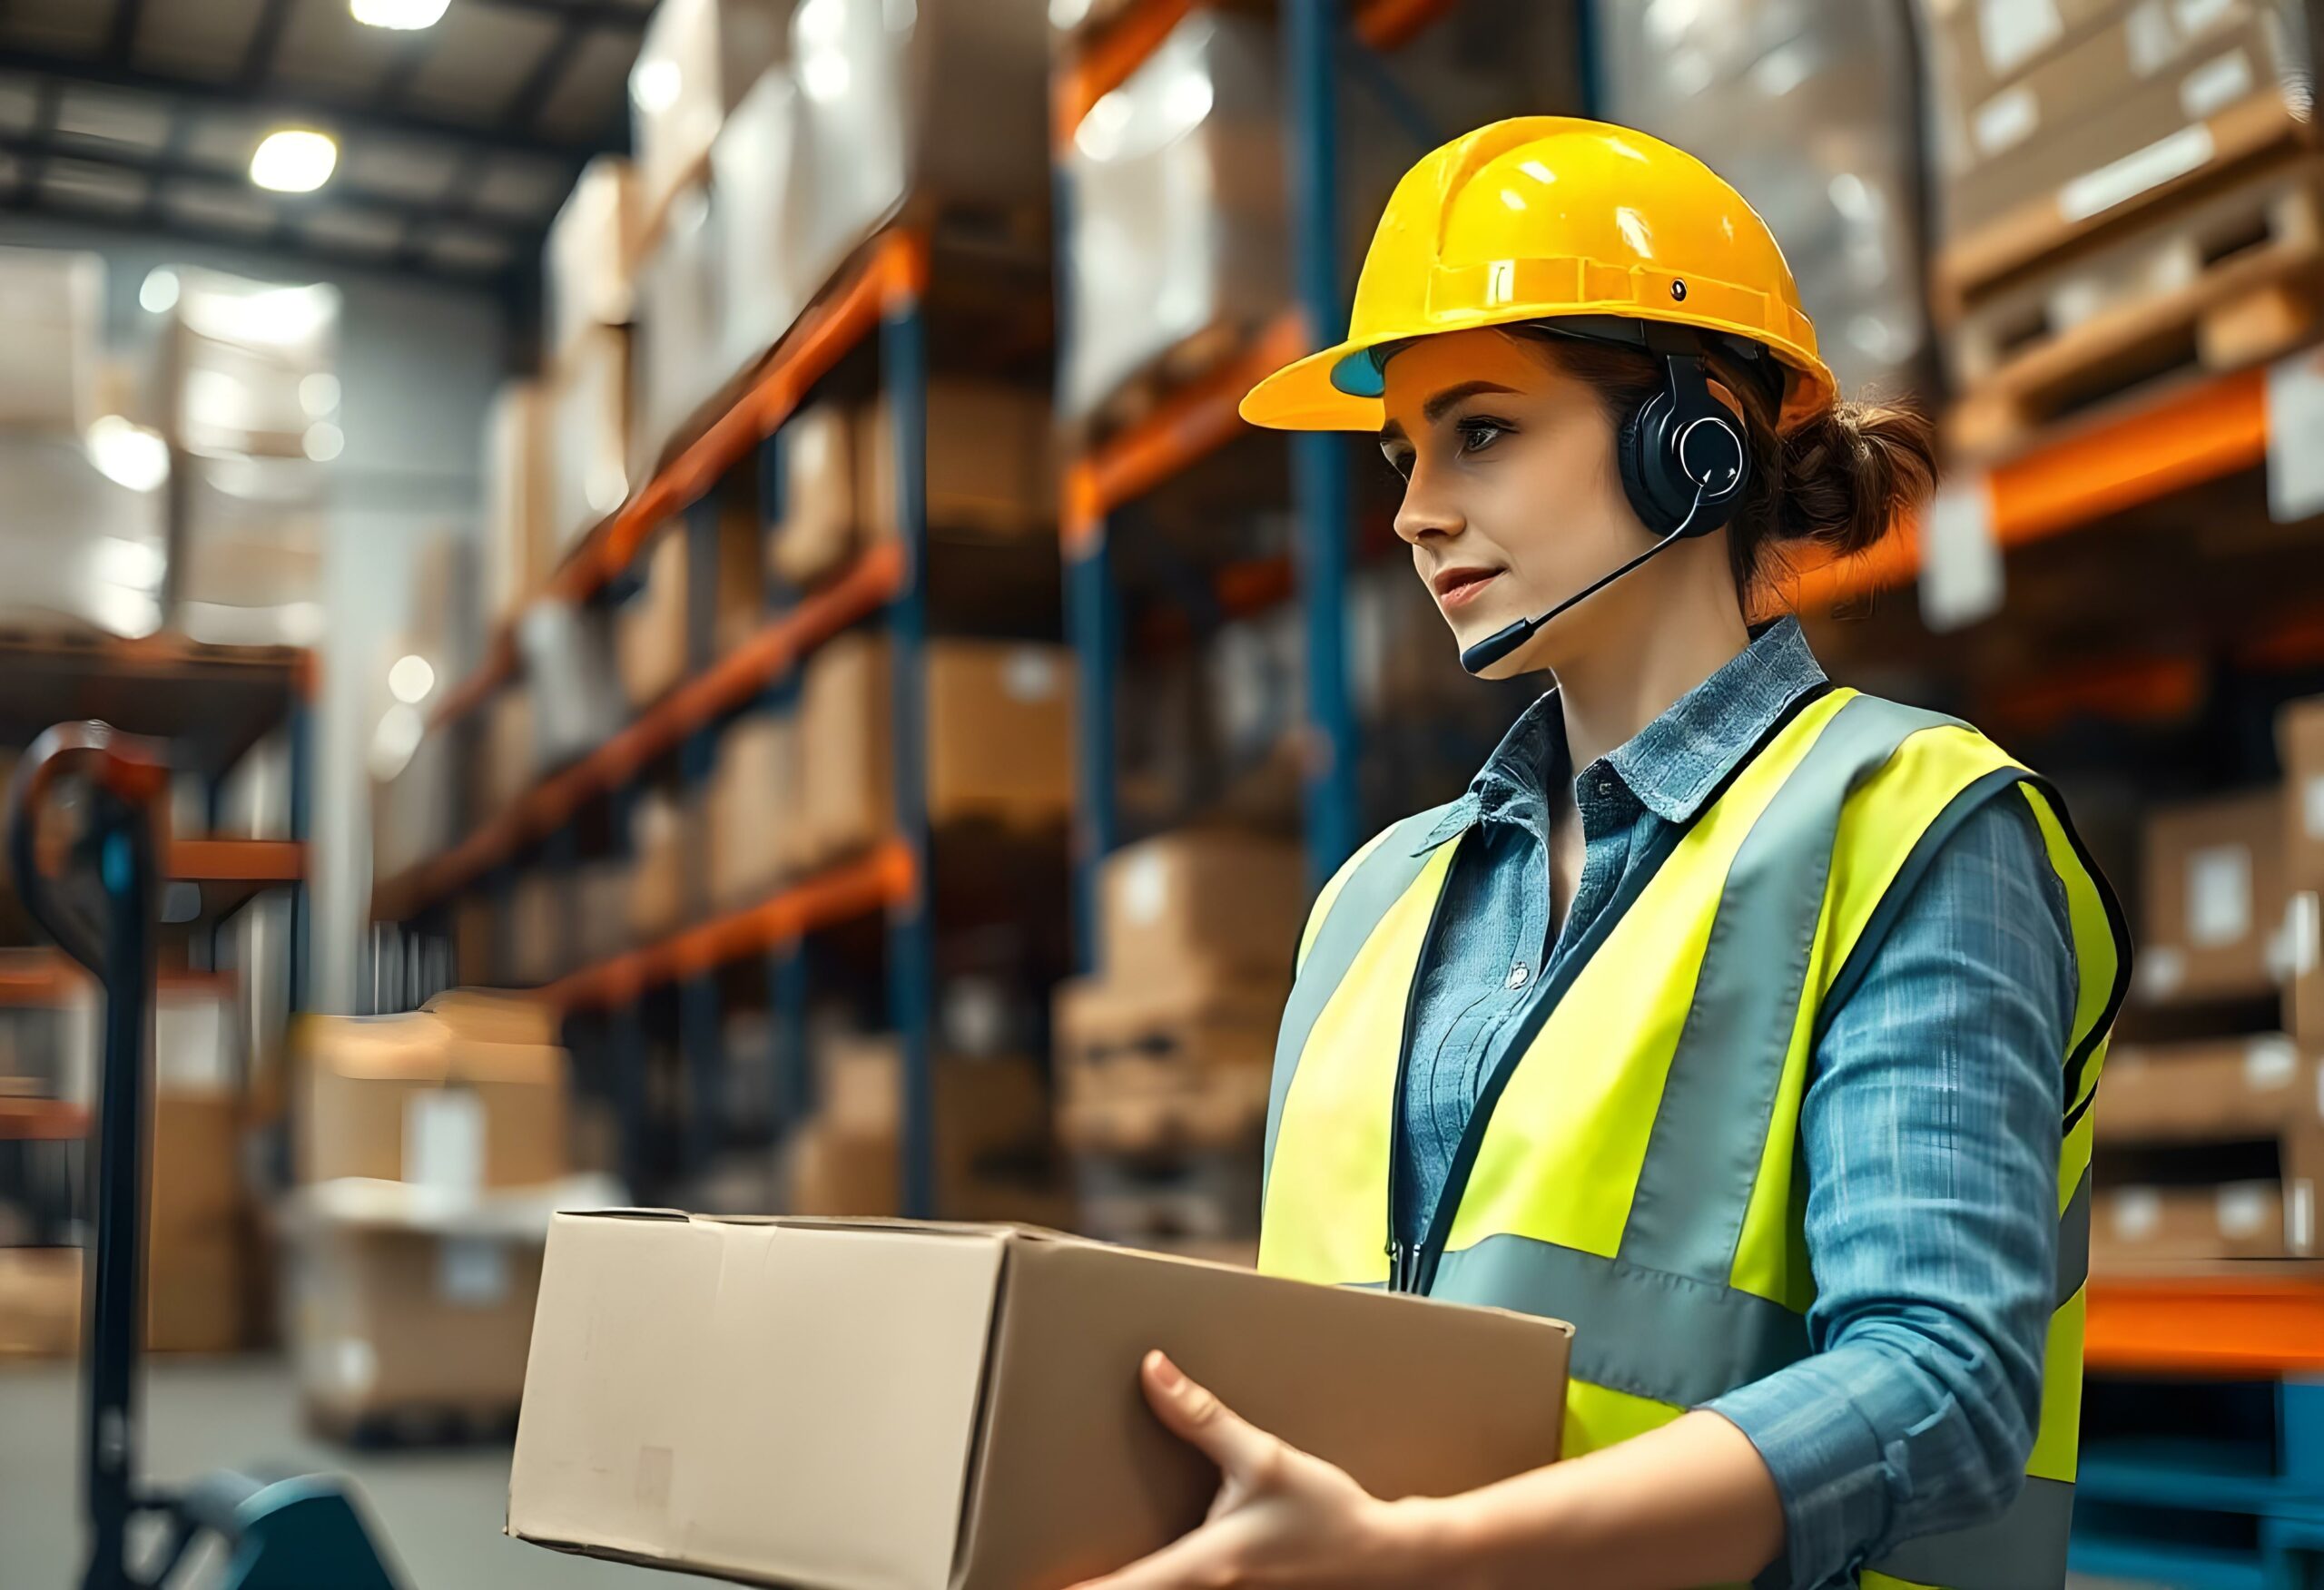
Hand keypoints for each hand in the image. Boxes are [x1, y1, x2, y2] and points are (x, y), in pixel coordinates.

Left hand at [1067, 1350, 1443, 1589]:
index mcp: (1201, 1569)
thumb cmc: (1327, 1513)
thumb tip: (1151, 1370)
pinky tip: (1136, 1567)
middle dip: (1084, 1585)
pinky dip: (1149, 1581)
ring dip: (1118, 1581)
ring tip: (1075, 1566)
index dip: (1067, 1589)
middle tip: (1032, 1570)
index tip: (1021, 1580)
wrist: (1386, 1559)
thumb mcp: (1261, 1458)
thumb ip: (1201, 1417)